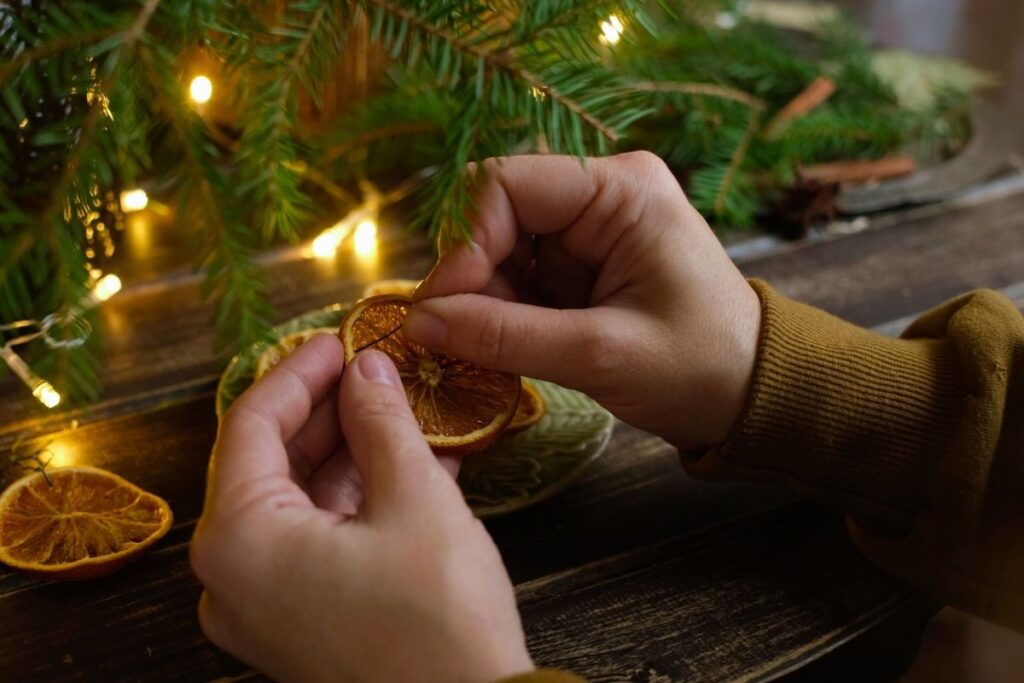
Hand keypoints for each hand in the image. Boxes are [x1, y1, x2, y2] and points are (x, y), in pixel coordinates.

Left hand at [190, 336, 532, 682]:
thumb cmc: (438, 619)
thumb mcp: (414, 499)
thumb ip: (381, 421)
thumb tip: (367, 368)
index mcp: (238, 541)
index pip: (251, 426)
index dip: (298, 372)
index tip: (338, 339)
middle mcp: (232, 578)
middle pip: (270, 465)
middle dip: (327, 412)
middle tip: (371, 369)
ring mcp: (263, 609)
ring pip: (298, 503)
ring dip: (350, 454)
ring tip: (400, 410)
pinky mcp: (299, 626)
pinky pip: (317, 542)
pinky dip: (358, 501)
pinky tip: (409, 464)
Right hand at [406, 152, 760, 447]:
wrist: (751, 397)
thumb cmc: (699, 368)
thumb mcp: (600, 353)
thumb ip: (505, 336)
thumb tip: (418, 322)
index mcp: (621, 190)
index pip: (506, 185)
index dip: (463, 242)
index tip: (441, 308)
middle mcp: (600, 197)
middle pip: (496, 216)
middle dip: (470, 277)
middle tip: (452, 338)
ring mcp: (589, 233)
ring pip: (499, 252)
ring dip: (482, 301)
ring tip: (483, 352)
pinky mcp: (581, 269)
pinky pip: (517, 280)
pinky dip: (500, 315)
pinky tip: (501, 350)